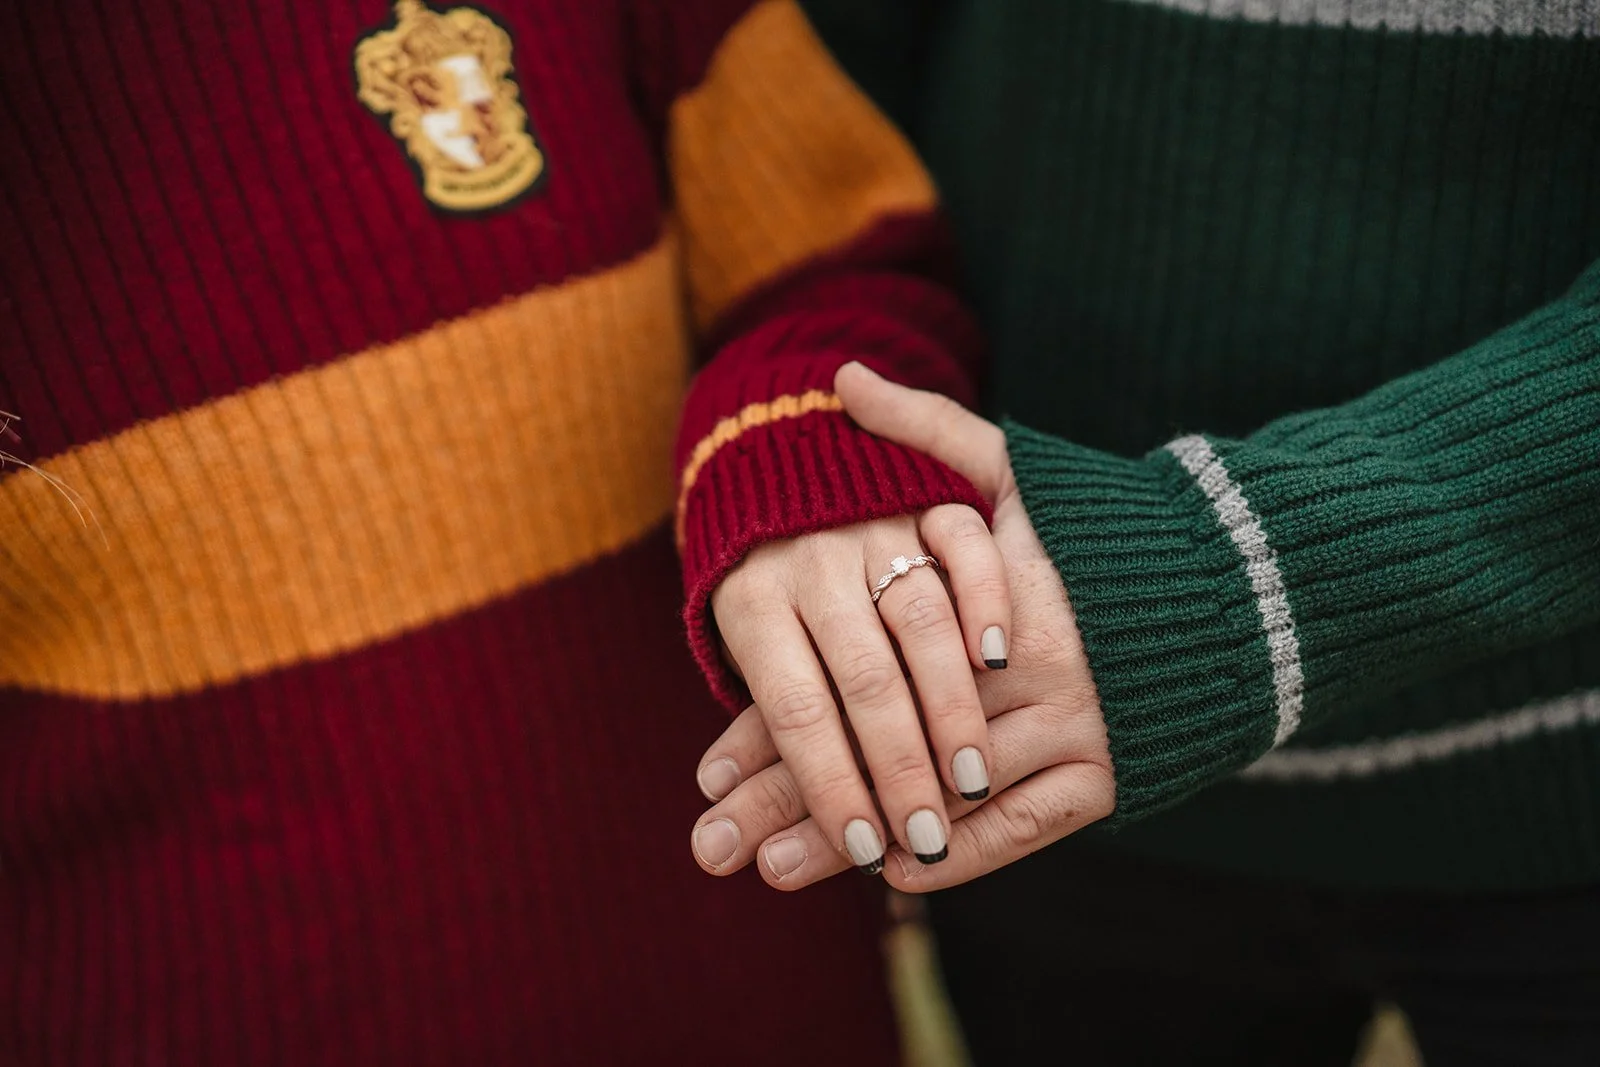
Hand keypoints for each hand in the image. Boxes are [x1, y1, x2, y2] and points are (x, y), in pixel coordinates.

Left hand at [693, 363, 1113, 890]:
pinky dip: (960, 856)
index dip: (773, 728)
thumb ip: (922, 429)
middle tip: (715, 847)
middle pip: (882, 741)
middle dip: (791, 796)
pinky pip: (1024, 829)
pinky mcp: (1109, 772)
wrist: (1229, 581)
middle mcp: (1023, 667)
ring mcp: (1070, 726)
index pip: (852, 674)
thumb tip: (840, 377)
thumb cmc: (1096, 527)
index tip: (705, 773)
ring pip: (941, 793)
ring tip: (776, 873)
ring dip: (856, 837)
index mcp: (979, 594)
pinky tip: (892, 877)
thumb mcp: (1010, 465)